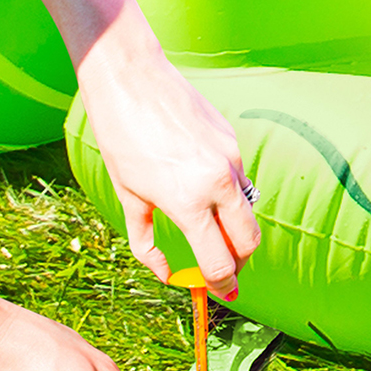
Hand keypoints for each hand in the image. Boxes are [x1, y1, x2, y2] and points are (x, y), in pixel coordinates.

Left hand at [77, 36, 260, 299]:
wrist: (133, 78)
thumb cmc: (120, 136)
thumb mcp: (128, 196)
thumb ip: (147, 242)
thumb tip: (165, 274)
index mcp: (189, 201)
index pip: (219, 261)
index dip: (220, 284)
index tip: (218, 293)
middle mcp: (219, 182)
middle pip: (248, 241)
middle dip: (239, 262)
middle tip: (222, 270)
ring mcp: (231, 159)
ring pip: (249, 209)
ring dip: (235, 228)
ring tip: (209, 229)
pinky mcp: (233, 140)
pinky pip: (240, 179)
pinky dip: (229, 195)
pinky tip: (202, 186)